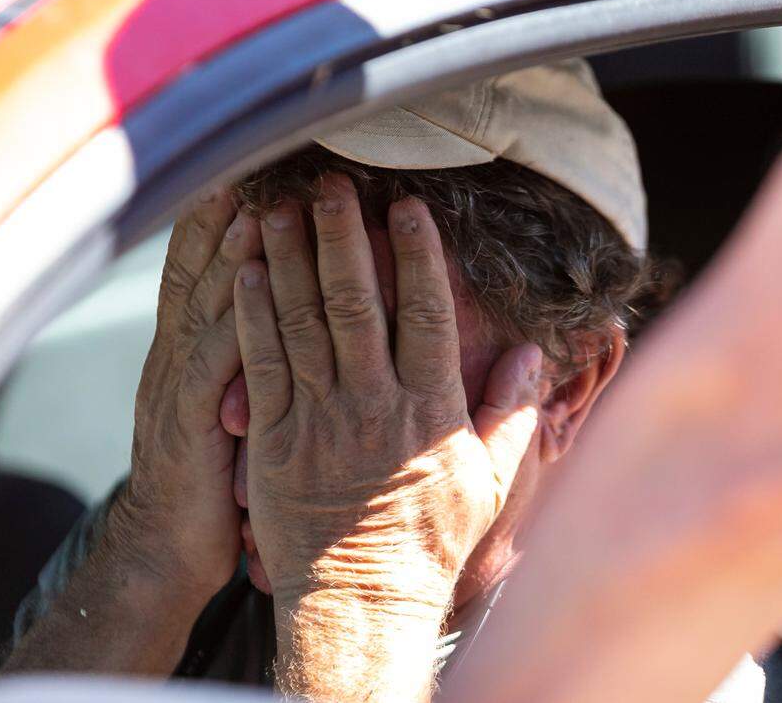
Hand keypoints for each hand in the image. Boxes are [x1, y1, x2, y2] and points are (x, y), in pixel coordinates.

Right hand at [108, 187, 260, 601]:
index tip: (248, 164)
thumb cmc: (209, 473)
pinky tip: (249, 290)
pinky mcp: (193, 424)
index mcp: (187, 349)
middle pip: (198, 270)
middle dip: (223, 213)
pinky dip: (229, 322)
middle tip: (253, 157)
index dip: (218, 215)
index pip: (200, 268)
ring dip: (231, 255)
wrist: (166, 546)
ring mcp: (179, 387)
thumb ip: (236, 353)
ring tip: (260, 204)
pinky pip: (212, 364)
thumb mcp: (221, 401)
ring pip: (206, 305)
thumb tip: (274, 302)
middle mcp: (177, 355)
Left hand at [234, 173, 541, 699]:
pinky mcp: (276, 437)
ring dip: (291, 258)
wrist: (360, 601)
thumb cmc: (429, 542)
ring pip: (301, 321)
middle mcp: (372, 402)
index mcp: (429, 408)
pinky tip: (247, 268)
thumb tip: (534, 356)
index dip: (416, 254)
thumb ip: (512, 414)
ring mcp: (319, 417)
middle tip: (332, 181)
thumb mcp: (489, 482)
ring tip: (282, 205)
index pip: (425, 313)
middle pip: (355, 301)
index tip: (407, 207)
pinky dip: (253, 311)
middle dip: (343, 235)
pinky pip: (262, 362)